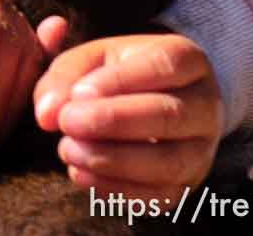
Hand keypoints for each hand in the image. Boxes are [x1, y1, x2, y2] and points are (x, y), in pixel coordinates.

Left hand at [33, 33, 222, 206]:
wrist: (157, 100)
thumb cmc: (120, 72)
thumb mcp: (93, 57)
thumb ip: (65, 74)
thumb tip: (47, 113)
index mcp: (186, 59)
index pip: (162, 66)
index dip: (119, 81)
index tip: (78, 93)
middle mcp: (205, 104)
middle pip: (168, 115)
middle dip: (112, 122)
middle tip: (66, 122)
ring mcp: (202, 148)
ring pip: (169, 162)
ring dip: (113, 160)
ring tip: (68, 150)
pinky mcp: (188, 184)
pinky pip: (160, 196)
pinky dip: (117, 189)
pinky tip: (81, 174)